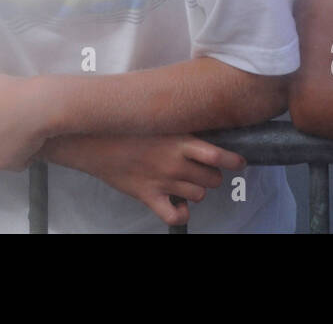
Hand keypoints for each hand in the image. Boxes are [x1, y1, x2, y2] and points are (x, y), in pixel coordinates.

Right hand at [55, 133, 246, 226]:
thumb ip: (180, 125)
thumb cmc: (125, 124)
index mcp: (180, 141)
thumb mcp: (158, 118)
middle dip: (212, 175)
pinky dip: (181, 212)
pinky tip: (178, 204)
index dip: (234, 162)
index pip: (219, 156)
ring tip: (185, 181)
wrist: (93, 140)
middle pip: (212, 180)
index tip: (239, 162)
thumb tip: (200, 122)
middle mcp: (175, 163)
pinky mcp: (148, 196)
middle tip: (202, 169)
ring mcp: (162, 182)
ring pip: (199, 195)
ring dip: (197, 190)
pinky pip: (175, 215)